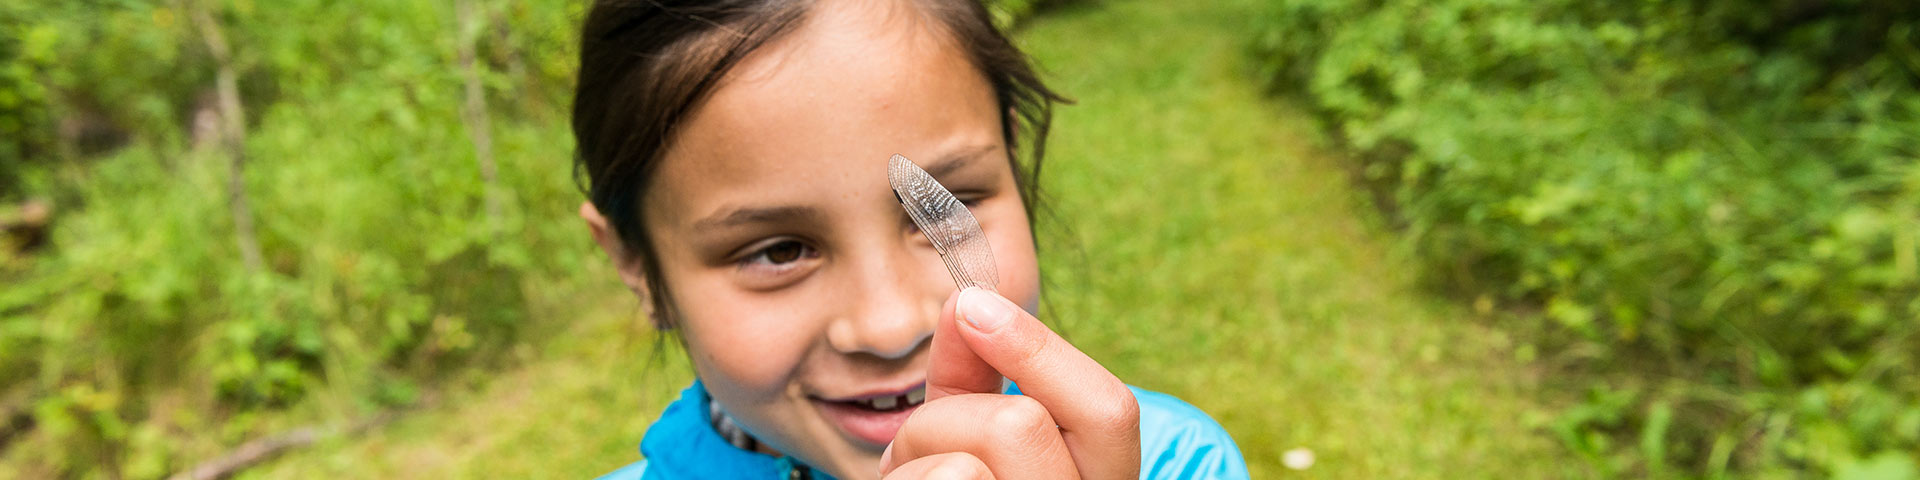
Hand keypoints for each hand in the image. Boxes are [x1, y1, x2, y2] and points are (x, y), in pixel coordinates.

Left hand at [880, 287, 1139, 478]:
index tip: (972, 305)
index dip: (1039, 348)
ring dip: (912, 460)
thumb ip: (977, 379)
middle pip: (1020, 427)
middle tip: (920, 444)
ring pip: (961, 469)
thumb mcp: (976, 441)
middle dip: (947, 417)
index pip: (1108, 409)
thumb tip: (968, 305)